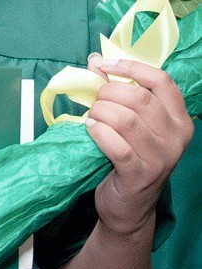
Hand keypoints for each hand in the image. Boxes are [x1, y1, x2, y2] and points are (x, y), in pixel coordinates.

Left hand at [86, 55, 192, 236]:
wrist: (128, 207)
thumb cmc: (129, 157)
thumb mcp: (132, 123)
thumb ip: (118, 91)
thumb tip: (95, 61)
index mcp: (178, 118)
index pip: (161, 80)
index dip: (130, 68)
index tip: (104, 66)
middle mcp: (176, 137)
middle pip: (139, 99)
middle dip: (107, 93)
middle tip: (94, 101)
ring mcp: (161, 158)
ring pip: (126, 120)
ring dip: (100, 113)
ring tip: (91, 117)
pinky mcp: (141, 175)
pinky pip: (116, 145)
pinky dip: (98, 132)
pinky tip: (90, 129)